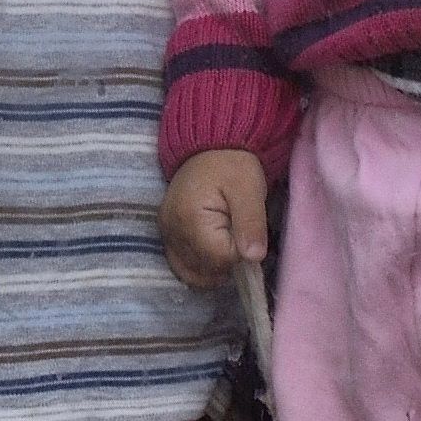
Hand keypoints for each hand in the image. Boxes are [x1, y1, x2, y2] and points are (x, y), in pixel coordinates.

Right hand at [161, 148, 269, 290]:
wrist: (211, 148)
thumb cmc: (233, 165)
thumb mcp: (249, 189)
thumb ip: (251, 223)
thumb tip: (254, 257)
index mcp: (192, 219)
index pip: (221, 259)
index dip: (241, 251)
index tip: (247, 231)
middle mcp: (172, 230)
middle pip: (206, 269)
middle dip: (228, 260)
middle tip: (239, 234)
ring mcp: (166, 233)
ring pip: (192, 273)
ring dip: (214, 267)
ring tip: (227, 242)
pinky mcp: (167, 234)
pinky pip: (180, 265)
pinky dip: (199, 266)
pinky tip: (213, 254)